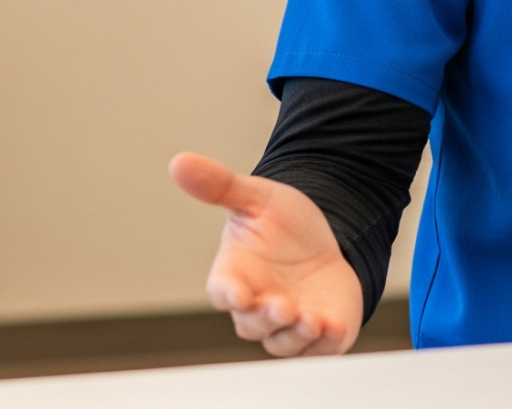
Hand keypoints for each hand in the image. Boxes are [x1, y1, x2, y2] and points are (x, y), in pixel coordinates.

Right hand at [168, 151, 364, 356]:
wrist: (326, 241)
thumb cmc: (282, 225)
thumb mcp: (256, 198)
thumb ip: (220, 186)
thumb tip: (179, 162)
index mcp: (235, 275)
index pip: (222, 291)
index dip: (228, 294)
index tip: (237, 293)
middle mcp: (257, 305)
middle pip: (252, 324)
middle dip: (267, 317)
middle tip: (284, 306)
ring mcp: (287, 325)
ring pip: (282, 342)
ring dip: (295, 334)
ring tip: (311, 319)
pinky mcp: (318, 335)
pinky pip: (317, 349)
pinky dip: (323, 344)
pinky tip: (333, 328)